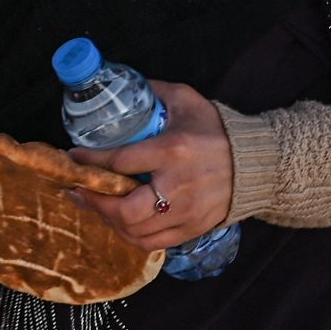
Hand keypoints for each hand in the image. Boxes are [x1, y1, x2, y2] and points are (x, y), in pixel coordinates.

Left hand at [70, 81, 233, 250]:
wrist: (256, 162)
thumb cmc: (217, 129)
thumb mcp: (186, 100)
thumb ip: (153, 93)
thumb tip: (119, 87)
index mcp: (173, 150)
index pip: (120, 161)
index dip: (91, 162)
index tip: (74, 158)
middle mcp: (178, 185)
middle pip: (124, 209)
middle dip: (94, 202)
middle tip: (79, 190)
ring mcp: (187, 211)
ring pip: (135, 230)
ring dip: (108, 220)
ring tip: (95, 205)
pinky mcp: (193, 228)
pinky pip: (151, 243)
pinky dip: (129, 235)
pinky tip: (119, 222)